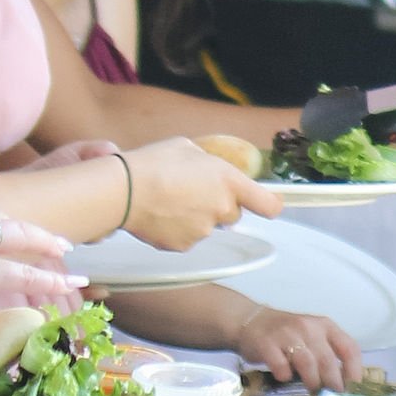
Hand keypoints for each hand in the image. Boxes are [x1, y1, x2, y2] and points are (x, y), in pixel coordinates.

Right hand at [113, 139, 283, 252]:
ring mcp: (203, 231)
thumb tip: (210, 170)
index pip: (268, 204)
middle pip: (233, 214)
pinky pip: (187, 238)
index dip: (271, 204)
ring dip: (196, 216)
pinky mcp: (183, 245)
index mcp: (229, 182)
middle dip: (219, 206)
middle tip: (193, 192)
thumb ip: (208, 163)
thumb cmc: (153, 162)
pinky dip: (177, 229)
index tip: (270, 202)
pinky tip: (159, 215)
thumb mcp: (187, 149)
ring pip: (207, 226)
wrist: (123, 190)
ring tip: (169, 201)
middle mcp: (222, 209)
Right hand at [226, 308, 364, 392]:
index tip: (353, 387)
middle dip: (333, 383)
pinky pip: (281, 365)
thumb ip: (326, 354)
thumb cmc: (287, 335)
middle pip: (328, 360)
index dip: (354, 370)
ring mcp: (287, 334)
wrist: (251, 321)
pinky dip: (285, 375)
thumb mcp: (312, 337)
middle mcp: (309, 327)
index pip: (349, 347)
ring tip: (314, 392)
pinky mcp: (267, 343)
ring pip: (308, 363)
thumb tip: (342, 385)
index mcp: (325, 326)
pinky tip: (285, 377)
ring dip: (312, 382)